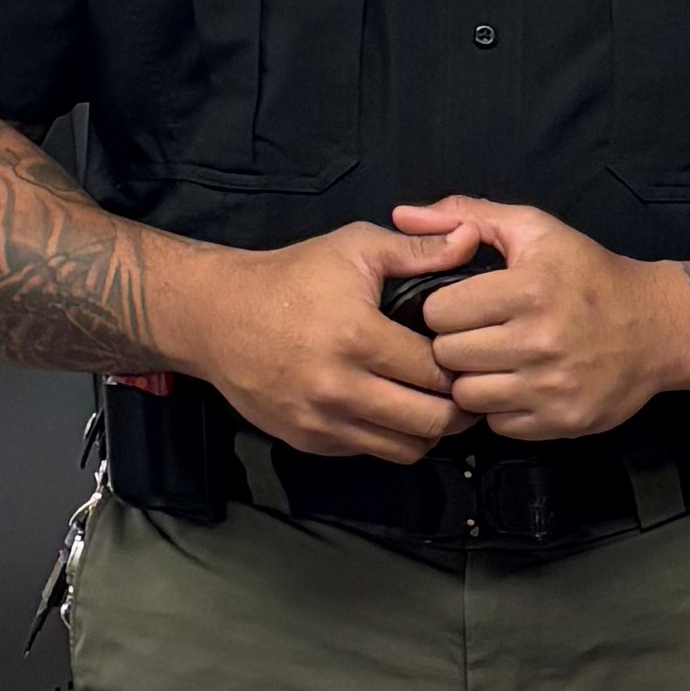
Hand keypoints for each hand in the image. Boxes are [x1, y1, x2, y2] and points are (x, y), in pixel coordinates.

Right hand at [150, 223, 456, 462]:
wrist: (215, 315)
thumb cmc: (290, 277)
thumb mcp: (354, 247)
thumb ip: (419, 250)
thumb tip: (473, 238)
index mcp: (358, 338)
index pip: (437, 373)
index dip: (461, 366)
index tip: (466, 357)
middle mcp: (340, 388)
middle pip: (431, 422)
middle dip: (457, 409)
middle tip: (464, 390)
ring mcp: (321, 420)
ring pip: (405, 450)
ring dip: (428, 431)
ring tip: (431, 403)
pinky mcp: (307, 440)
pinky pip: (368, 452)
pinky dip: (388, 438)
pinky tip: (391, 410)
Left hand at [391, 197, 689, 441]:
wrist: (658, 327)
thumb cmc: (589, 274)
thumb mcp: (535, 230)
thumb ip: (467, 215)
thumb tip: (401, 215)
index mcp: (530, 290)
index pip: (439, 312)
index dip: (445, 308)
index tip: (465, 305)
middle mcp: (540, 341)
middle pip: (448, 356)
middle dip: (455, 344)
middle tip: (478, 334)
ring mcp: (552, 387)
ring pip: (467, 396)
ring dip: (474, 380)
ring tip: (494, 362)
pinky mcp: (562, 421)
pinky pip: (499, 425)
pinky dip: (501, 408)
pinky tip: (518, 385)